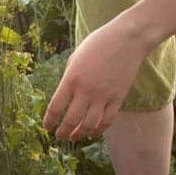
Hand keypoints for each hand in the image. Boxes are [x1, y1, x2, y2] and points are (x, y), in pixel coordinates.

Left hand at [42, 21, 150, 141]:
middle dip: (62, 132)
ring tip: (74, 137)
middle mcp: (86, 90)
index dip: (49, 121)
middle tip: (59, 137)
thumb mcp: (76, 57)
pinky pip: (107, 121)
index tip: (47, 127)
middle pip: (71, 121)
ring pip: (89, 125)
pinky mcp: (118, 98)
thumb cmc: (99, 43)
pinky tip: (93, 133)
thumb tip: (65, 96)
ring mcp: (103, 95)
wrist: (128, 37)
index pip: (55, 107)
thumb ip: (69, 77)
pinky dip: (98, 130)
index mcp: (71, 79)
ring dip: (79, 134)